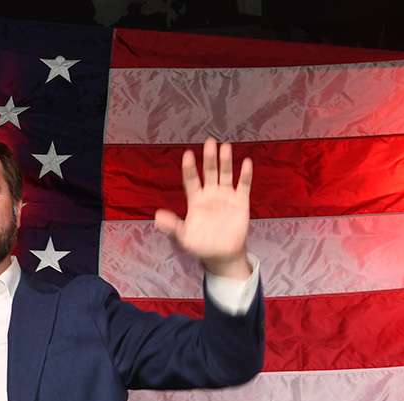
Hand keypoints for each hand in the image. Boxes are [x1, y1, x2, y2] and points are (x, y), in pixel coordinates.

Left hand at [154, 138, 252, 279]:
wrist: (221, 255)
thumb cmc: (200, 245)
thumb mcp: (183, 237)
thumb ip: (172, 225)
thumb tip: (157, 216)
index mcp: (195, 200)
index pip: (191, 180)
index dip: (189, 168)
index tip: (187, 155)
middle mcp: (210, 194)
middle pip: (209, 172)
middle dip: (209, 158)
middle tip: (209, 142)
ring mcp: (226, 196)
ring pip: (225, 175)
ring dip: (225, 161)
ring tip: (225, 147)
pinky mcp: (241, 202)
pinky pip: (243, 186)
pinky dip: (245, 175)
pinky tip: (245, 162)